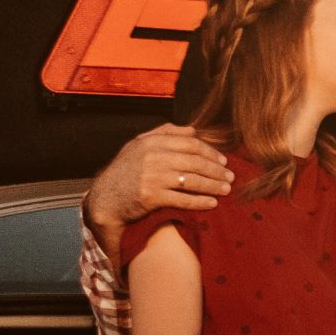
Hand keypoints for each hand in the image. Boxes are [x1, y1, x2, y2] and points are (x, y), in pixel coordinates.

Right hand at [86, 125, 232, 244]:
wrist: (105, 198)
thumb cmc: (125, 171)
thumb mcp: (139, 145)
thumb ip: (165, 133)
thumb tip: (193, 130)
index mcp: (152, 141)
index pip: (191, 143)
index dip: (211, 152)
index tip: (223, 161)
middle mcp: (153, 157)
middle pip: (195, 161)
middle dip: (216, 170)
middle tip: (230, 177)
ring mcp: (152, 177)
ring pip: (192, 180)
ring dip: (213, 186)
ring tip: (226, 189)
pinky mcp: (152, 197)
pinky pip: (183, 199)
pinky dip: (200, 201)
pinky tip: (212, 203)